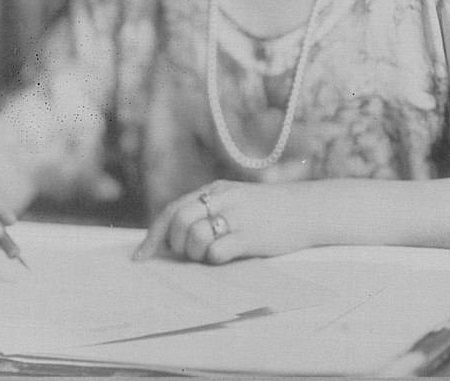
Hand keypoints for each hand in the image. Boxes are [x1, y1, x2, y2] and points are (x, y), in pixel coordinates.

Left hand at [132, 180, 314, 264]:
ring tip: (211, 254)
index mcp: (215, 190)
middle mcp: (223, 199)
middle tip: (188, 254)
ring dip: (196, 253)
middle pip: (179, 222)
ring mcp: (237, 217)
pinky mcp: (251, 236)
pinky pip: (217, 251)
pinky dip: (214, 259)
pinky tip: (226, 256)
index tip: (142, 255)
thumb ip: (210, 210)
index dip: (154, 234)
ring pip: (195, 237)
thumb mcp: (236, 200)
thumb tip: (176, 236)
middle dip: (175, 244)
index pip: (173, 209)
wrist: (308, 209)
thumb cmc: (269, 211)